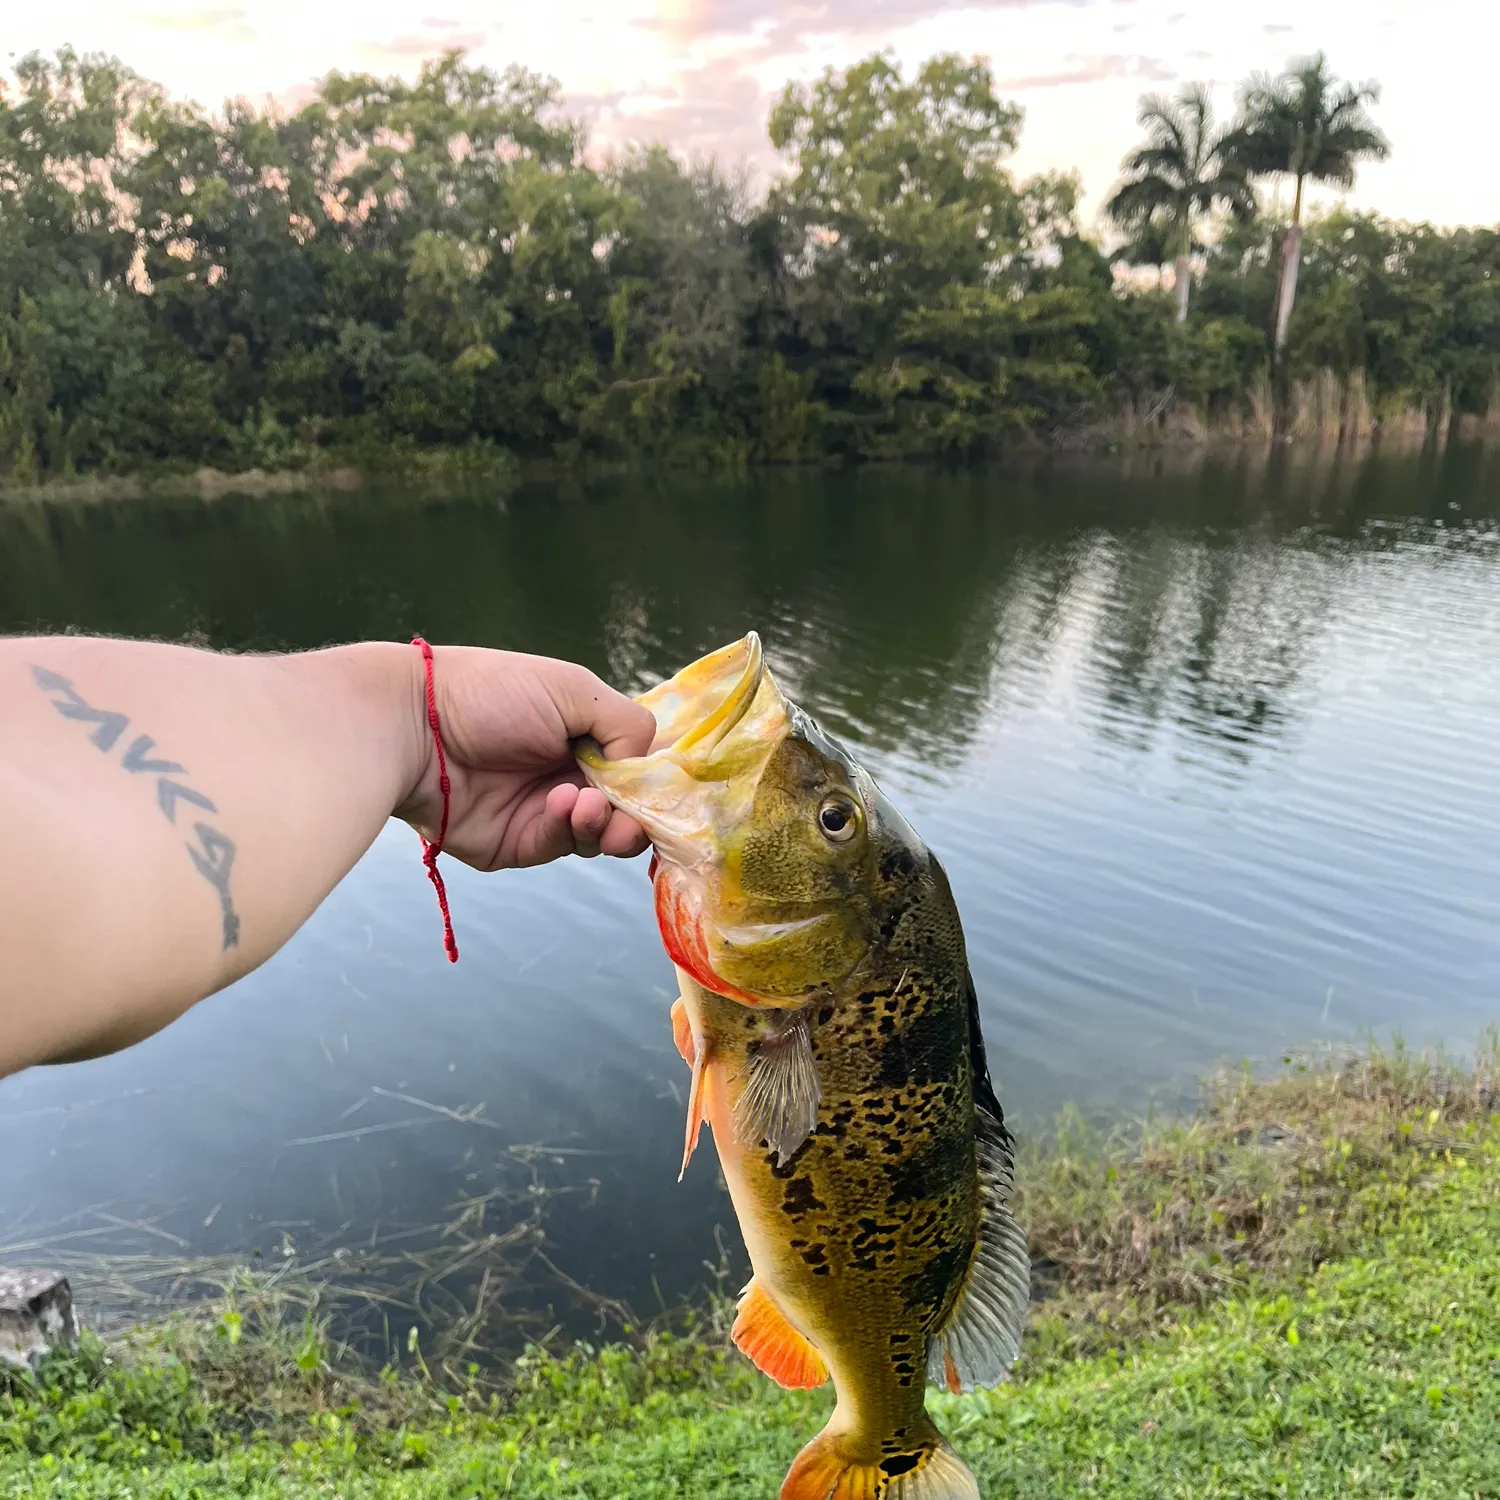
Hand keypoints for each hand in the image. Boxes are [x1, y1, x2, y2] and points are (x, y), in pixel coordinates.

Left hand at [395, 647, 653, 868]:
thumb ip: (627, 725)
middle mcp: (571, 774)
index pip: (639, 767)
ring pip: (602, 836)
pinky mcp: (519, 844)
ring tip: (586, 803)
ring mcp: (546, 812)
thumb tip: (645, 771)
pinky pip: (562, 847)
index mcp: (588, 734)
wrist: (415, 727)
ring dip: (606, 823)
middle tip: (631, 816)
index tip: (664, 791)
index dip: (655, 783)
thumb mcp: (574, 690)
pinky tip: (559, 804)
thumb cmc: (493, 694)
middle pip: (629, 810)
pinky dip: (569, 828)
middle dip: (638, 816)